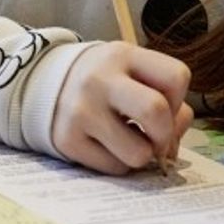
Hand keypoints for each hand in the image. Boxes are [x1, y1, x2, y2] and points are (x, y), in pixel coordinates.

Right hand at [49, 42, 192, 174]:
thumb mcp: (133, 73)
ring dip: (142, 154)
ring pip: (138, 152)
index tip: (165, 105)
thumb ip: (166, 100)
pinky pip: (114, 167)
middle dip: (165, 133)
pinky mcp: (68, 140)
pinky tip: (108, 147)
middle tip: (155, 137)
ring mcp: (81, 111)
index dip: (179, 99)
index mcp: (122, 55)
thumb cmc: (104, 82)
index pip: (176, 77)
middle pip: (155, 112)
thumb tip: (171, 147)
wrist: (44, 86)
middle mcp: (99, 80)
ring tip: (129, 142)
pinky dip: (118, 163)